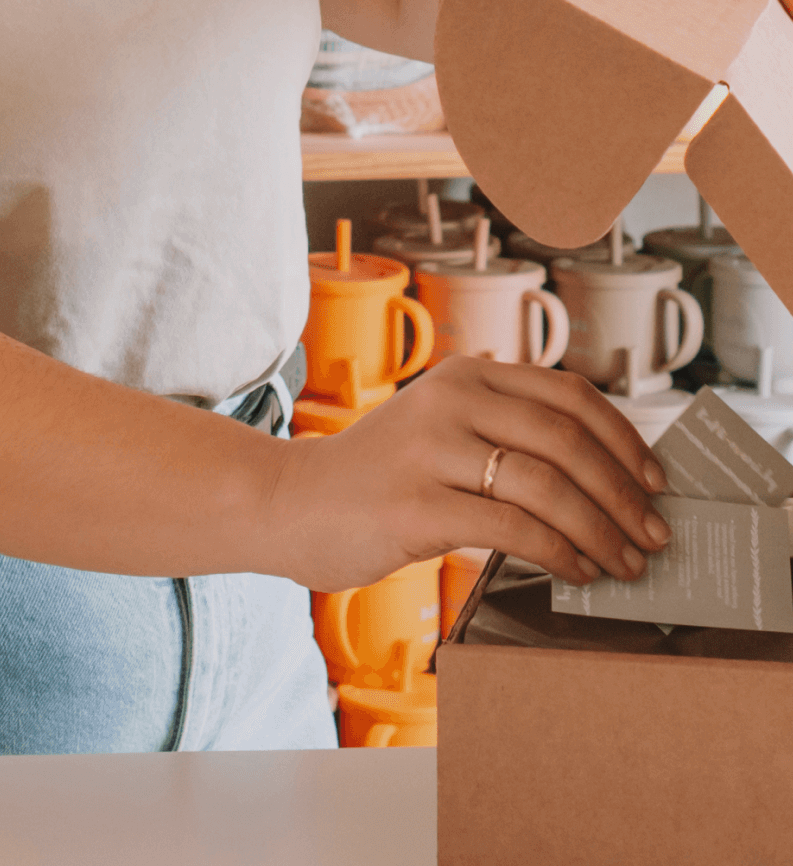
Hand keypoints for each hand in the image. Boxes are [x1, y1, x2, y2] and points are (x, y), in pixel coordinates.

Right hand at [260, 356, 669, 592]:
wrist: (290, 502)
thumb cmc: (378, 476)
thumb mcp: (439, 428)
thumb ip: (502, 430)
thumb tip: (606, 470)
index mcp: (462, 375)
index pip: (569, 394)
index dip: (625, 439)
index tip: (655, 481)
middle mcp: (447, 400)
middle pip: (567, 440)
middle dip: (624, 494)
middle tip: (653, 534)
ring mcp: (428, 451)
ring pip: (547, 486)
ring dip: (602, 531)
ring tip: (623, 561)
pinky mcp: (414, 506)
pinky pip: (513, 529)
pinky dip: (560, 554)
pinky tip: (575, 570)